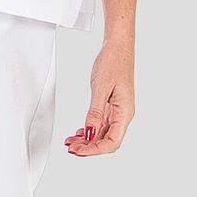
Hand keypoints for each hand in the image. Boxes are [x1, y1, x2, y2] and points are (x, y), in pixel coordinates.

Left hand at [65, 36, 134, 155]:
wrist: (118, 46)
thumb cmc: (114, 62)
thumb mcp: (101, 88)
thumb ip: (95, 113)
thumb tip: (90, 135)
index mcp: (125, 112)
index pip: (112, 142)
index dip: (95, 150)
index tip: (79, 151)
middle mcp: (123, 114)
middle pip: (106, 140)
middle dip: (88, 147)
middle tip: (71, 148)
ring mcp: (117, 110)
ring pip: (102, 132)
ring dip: (87, 139)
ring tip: (72, 142)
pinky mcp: (111, 104)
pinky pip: (100, 122)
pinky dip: (89, 129)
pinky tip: (80, 132)